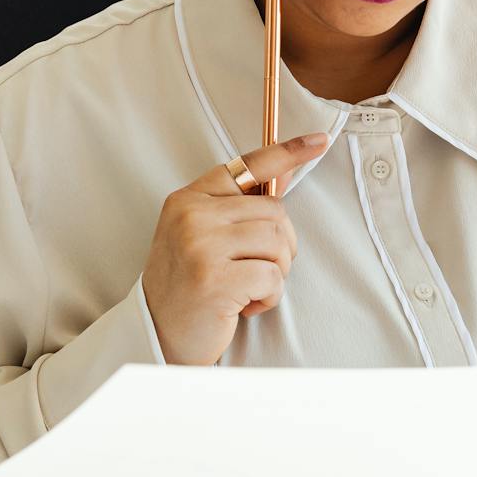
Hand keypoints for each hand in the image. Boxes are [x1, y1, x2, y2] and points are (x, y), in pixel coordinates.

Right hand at [141, 132, 329, 365]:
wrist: (157, 336)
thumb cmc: (187, 286)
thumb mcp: (203, 236)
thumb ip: (238, 208)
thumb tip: (285, 175)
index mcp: (188, 198)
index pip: (246, 166)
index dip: (287, 152)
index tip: (319, 141)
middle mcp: (191, 215)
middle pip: (275, 210)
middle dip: (280, 246)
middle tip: (256, 271)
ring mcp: (200, 246)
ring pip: (278, 242)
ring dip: (275, 274)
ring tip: (246, 289)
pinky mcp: (214, 279)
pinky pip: (272, 277)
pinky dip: (269, 297)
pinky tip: (244, 306)